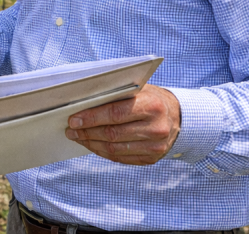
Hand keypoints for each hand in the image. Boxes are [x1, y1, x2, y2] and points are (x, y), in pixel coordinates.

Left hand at [65, 84, 180, 164]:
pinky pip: (121, 158)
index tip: (73, 120)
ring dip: (91, 144)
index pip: (115, 114)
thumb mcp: (138, 89)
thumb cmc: (150, 98)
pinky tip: (92, 145)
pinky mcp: (152, 158)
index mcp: (152, 106)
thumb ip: (115, 94)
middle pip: (112, 134)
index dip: (91, 118)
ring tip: (77, 138)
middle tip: (70, 130)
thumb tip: (82, 102)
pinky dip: (103, 152)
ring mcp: (156, 146)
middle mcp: (156, 128)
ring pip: (115, 149)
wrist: (178, 116)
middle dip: (87, 132)